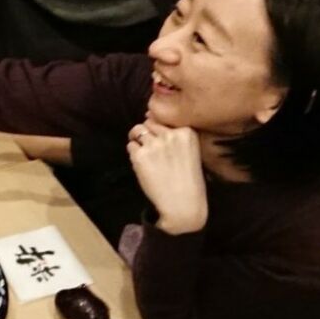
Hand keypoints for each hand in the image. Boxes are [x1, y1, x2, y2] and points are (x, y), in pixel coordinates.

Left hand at [127, 119, 207, 234]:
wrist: (183, 205)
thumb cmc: (188, 179)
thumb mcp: (189, 150)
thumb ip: (172, 133)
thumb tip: (148, 114)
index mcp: (187, 132)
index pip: (165, 117)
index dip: (160, 129)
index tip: (163, 142)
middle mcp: (170, 135)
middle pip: (149, 122)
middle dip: (148, 134)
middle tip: (153, 151)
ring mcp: (154, 144)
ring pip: (137, 131)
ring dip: (138, 141)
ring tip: (147, 157)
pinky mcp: (140, 156)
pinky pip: (130, 146)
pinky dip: (134, 154)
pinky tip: (144, 166)